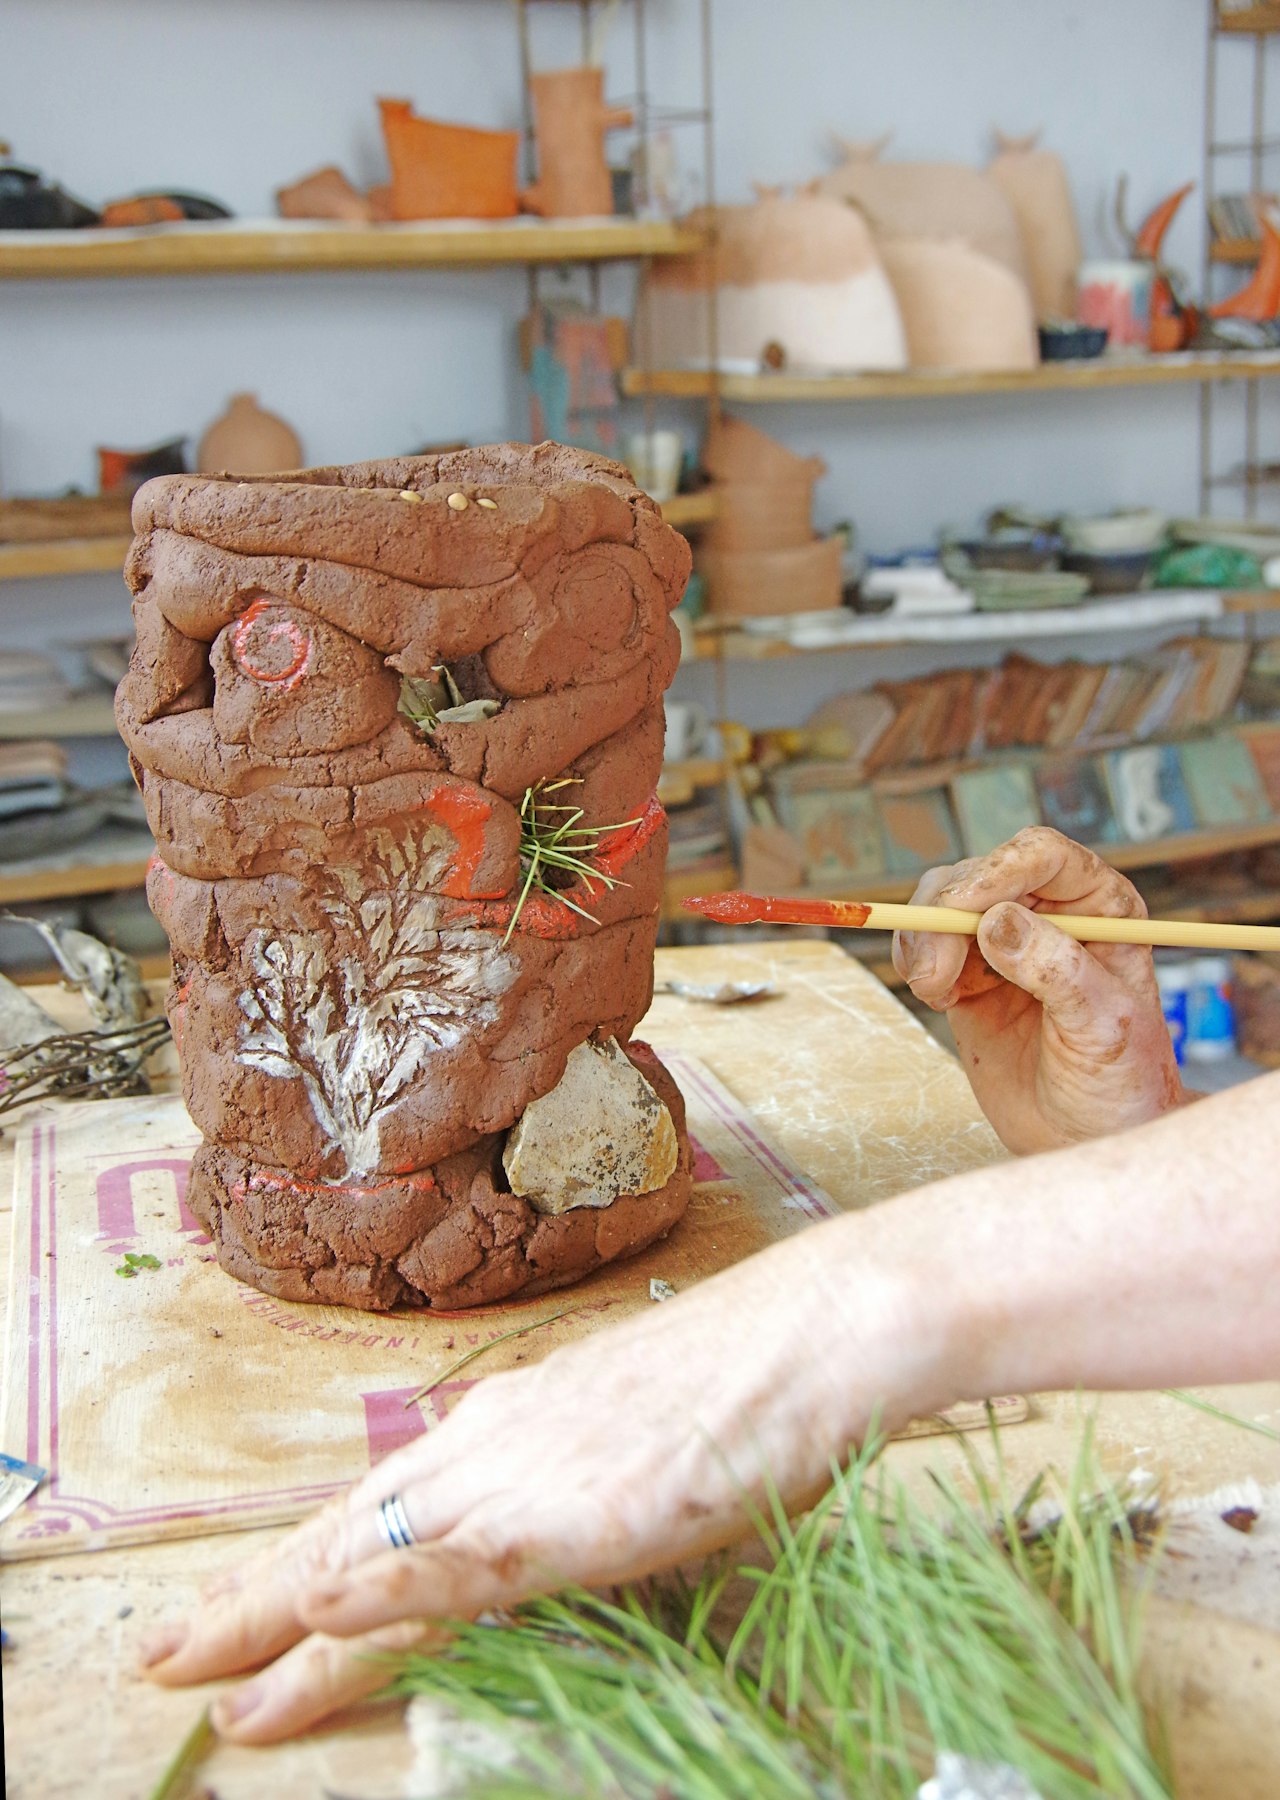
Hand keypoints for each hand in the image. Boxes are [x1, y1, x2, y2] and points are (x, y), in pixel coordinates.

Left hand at [137, 1220, 936, 1743]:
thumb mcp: (637, 1449)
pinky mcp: (577, 1509)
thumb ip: (568, 1503)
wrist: (813, 1332)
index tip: (233, 1616)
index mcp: (507, 1429)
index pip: (376, 1511)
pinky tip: (322, 1609)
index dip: (298, 1569)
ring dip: (280, 1612)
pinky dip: (386, 1585)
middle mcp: (494, 1444)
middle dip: (251, 1603)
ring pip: (378, 1550)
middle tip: (164, 1658)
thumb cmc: (746, 1385)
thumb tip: (529, 1553)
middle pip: (350, 1532)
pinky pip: (462, 1559)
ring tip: (199, 1665)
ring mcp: (529, 1473)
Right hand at [891, 827, 1186, 1153]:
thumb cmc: (1118, 1082)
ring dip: (923, 939)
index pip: (1042, 856)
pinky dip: (915, 961)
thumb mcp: (1102, 1027)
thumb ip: (1056, 969)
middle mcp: (1050, 912)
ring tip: (938, 993)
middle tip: (935, 977)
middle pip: (977, 874)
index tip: (963, 913)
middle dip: (944, 916)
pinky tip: (940, 998)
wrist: (1088, 1137)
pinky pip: (924, 942)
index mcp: (1100, 907)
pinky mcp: (968, 972)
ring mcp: (1005, 941)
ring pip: (941, 902)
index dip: (996, 871)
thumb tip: (997, 922)